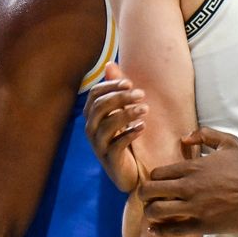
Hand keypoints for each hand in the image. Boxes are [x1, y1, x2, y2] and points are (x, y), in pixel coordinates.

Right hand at [84, 62, 147, 191]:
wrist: (132, 172)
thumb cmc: (125, 138)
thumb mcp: (122, 112)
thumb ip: (116, 90)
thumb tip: (110, 63)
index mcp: (93, 117)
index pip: (94, 95)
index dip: (110, 86)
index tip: (129, 83)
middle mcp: (92, 130)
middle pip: (99, 108)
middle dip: (120, 98)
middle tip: (141, 94)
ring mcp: (99, 147)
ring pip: (106, 126)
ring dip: (127, 114)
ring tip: (145, 109)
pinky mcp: (110, 161)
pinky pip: (116, 145)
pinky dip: (129, 134)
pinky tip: (142, 127)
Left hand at [139, 127, 237, 236]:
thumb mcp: (228, 142)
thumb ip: (204, 135)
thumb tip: (184, 139)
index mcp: (193, 167)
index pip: (157, 174)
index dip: (152, 180)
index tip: (156, 185)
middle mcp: (190, 186)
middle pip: (150, 191)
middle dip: (144, 195)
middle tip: (150, 199)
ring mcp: (195, 207)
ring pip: (156, 211)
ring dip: (150, 213)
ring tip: (154, 214)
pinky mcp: (203, 225)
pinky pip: (172, 230)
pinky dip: (159, 230)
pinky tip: (156, 229)